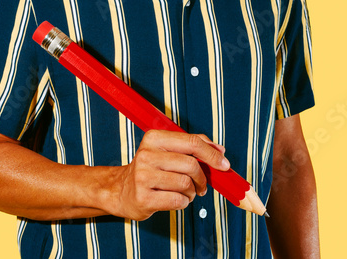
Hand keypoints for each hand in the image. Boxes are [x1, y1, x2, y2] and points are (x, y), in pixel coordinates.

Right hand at [110, 130, 229, 220]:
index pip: (191, 142)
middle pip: (191, 165)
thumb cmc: (151, 170)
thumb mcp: (167, 151)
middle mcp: (146, 155)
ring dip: (192, 192)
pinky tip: (174, 199)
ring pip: (186, 184)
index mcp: (153, 138)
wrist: (121, 191)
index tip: (224, 165)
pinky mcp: (143, 198)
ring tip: (184, 193)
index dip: (212, 154)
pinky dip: (183, 202)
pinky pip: (178, 201)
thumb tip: (220, 150)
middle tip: (201, 186)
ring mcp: (143, 177)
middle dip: (202, 178)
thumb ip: (193, 147)